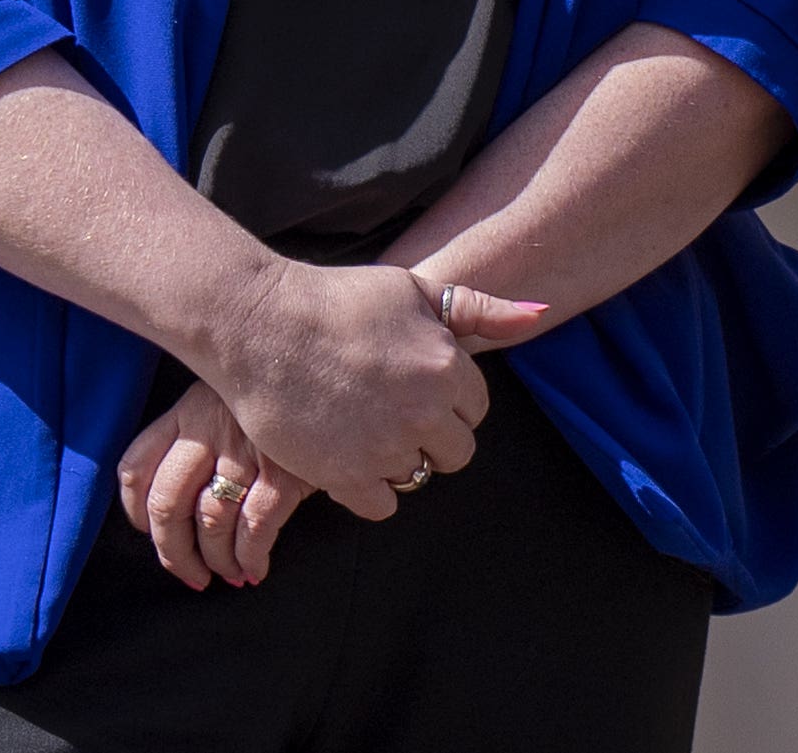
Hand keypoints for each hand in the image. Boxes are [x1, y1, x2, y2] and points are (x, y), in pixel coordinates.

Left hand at [116, 382, 315, 589]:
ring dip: (217, 561)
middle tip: (190, 575)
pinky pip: (254, 528)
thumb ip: (197, 435)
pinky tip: (255, 567)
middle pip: (167, 505)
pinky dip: (250, 557)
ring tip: (229, 574)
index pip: (135, 466)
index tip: (150, 533)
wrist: (338, 379)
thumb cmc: (280, 398)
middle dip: (175, 554)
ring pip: (210, 522)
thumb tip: (170, 507)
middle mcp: (208, 427)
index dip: (135, 513)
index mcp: (187, 410)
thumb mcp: (229, 398)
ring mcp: (246, 449)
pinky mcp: (285, 469)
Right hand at [181, 255, 549, 522]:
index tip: (415, 387)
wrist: (260, 325)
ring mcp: (383, 447)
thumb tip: (537, 316)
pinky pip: (383, 506)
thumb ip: (481, 310)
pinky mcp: (343, 477)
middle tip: (393, 412)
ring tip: (364, 426)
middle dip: (432, 436)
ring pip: (418, 477)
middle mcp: (423, 412)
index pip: (477, 410)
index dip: (448, 400)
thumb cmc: (338, 300)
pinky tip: (348, 454)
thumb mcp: (414, 290)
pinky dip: (369, 488)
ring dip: (396, 458)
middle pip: (456, 452)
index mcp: (446, 366)